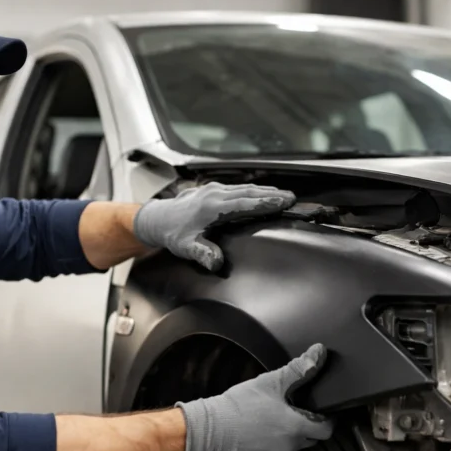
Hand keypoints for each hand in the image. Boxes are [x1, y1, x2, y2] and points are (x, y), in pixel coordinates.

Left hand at [132, 182, 295, 271]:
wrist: (158, 218)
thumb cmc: (174, 234)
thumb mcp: (186, 247)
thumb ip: (203, 254)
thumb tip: (217, 263)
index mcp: (212, 207)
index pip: (245, 204)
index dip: (266, 203)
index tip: (284, 202)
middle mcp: (215, 194)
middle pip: (249, 192)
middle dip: (272, 195)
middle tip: (292, 198)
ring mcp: (214, 189)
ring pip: (245, 188)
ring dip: (265, 190)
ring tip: (284, 195)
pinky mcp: (213, 188)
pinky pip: (238, 187)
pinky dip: (253, 190)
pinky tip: (263, 192)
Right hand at [176, 344, 334, 450]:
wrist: (210, 429)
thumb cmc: (238, 406)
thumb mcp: (271, 382)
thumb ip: (298, 369)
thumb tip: (318, 354)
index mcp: (295, 427)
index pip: (326, 430)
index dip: (327, 420)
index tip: (322, 413)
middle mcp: (289, 447)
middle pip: (310, 439)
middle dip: (307, 426)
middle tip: (295, 412)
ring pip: (291, 447)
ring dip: (288, 435)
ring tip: (273, 420)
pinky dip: (271, 445)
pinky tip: (259, 432)